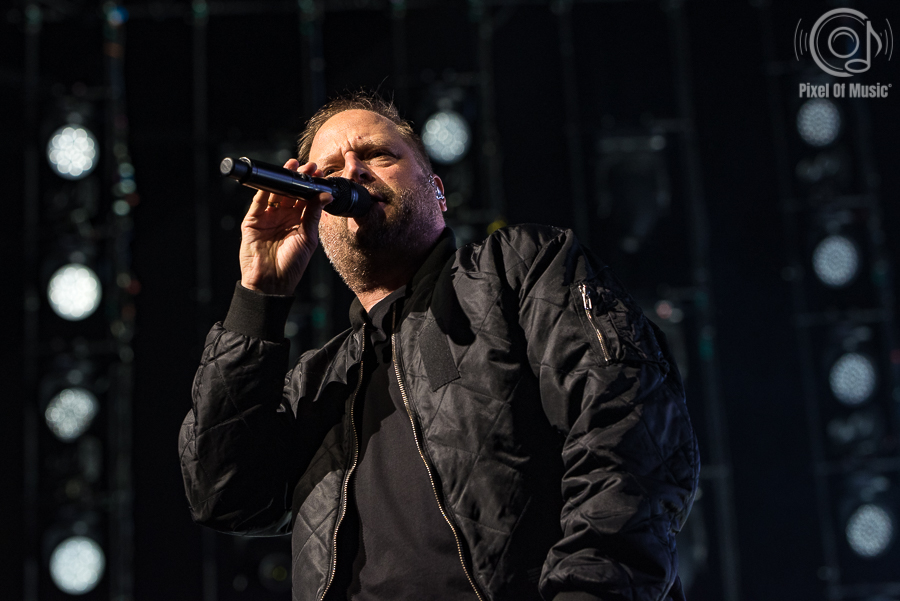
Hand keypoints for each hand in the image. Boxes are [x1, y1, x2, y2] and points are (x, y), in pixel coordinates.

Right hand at [238, 159, 331, 294]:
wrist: (271, 282)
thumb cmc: (292, 265)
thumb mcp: (308, 238)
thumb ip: (314, 214)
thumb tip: (326, 195)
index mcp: (299, 222)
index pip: (305, 198)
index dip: (311, 185)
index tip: (319, 172)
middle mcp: (283, 218)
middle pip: (290, 192)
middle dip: (298, 178)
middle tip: (308, 165)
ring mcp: (267, 218)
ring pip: (275, 193)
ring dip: (282, 179)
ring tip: (292, 165)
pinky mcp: (252, 221)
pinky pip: (258, 202)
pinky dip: (264, 189)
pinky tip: (273, 179)